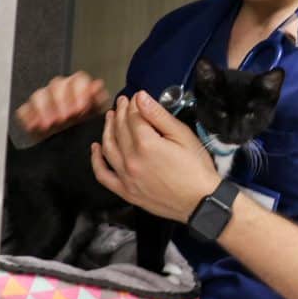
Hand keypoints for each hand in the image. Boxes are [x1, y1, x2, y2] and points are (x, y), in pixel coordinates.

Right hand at [15, 71, 110, 139]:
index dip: (79, 93)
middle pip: (57, 85)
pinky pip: (24, 109)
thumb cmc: (87, 129)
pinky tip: (34, 126)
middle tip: (65, 118)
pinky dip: (28, 117)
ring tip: (49, 124)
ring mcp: (44, 100)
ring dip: (44, 109)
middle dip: (61, 101)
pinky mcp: (30, 113)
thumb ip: (98, 100)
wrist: (73, 149)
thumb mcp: (98, 116)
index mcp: (80, 88)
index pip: (78, 80)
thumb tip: (97, 86)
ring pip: (39, 94)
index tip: (81, 109)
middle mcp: (61, 91)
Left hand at [90, 91, 220, 222]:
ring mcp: (127, 177)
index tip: (136, 97)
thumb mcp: (183, 136)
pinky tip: (96, 148)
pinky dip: (96, 160)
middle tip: (123, 102)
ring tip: (111, 117)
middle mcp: (132, 160)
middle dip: (121, 112)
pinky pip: (103, 175)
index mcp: (147, 144)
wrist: (201, 201)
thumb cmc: (197, 169)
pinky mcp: (126, 192)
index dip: (134, 104)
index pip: (133, 117)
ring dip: (107, 129)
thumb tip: (141, 98)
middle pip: (120, 129)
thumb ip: (159, 115)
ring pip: (108, 147)